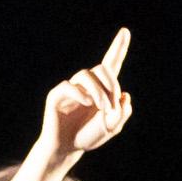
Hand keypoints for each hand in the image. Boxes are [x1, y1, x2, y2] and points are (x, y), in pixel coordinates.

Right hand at [43, 27, 133, 159]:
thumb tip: (124, 95)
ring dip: (99, 91)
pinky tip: (87, 104)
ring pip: (86, 75)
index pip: (110, 63)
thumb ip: (123, 112)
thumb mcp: (112, 126)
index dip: (118, 47)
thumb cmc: (88, 137)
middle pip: (101, 69)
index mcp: (101, 88)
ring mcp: (70, 88)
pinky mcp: (56, 95)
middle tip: (113, 105)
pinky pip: (69, 87)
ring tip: (102, 108)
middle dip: (112, 85)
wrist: (67, 149)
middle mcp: (86, 84)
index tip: (125, 31)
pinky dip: (80, 94)